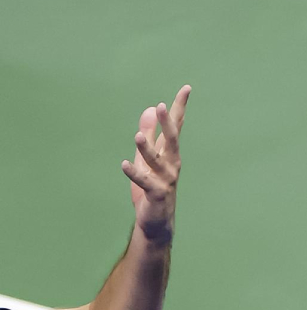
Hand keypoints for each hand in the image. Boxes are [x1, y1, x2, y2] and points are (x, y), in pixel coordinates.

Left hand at [122, 85, 190, 245]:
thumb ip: (149, 135)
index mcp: (169, 153)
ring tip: (137, 136)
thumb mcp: (147, 158)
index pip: (176, 127)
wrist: (156, 221)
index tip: (186, 88)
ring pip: (156, 162)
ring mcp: (165, 180)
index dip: (179, 108)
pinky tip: (123, 165)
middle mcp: (171, 164)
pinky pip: (145, 182)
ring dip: (147, 149)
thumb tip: (150, 109)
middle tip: (161, 106)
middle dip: (167, 124)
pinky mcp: (156, 194)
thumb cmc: (152, 187)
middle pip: (171, 140)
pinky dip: (134, 174)